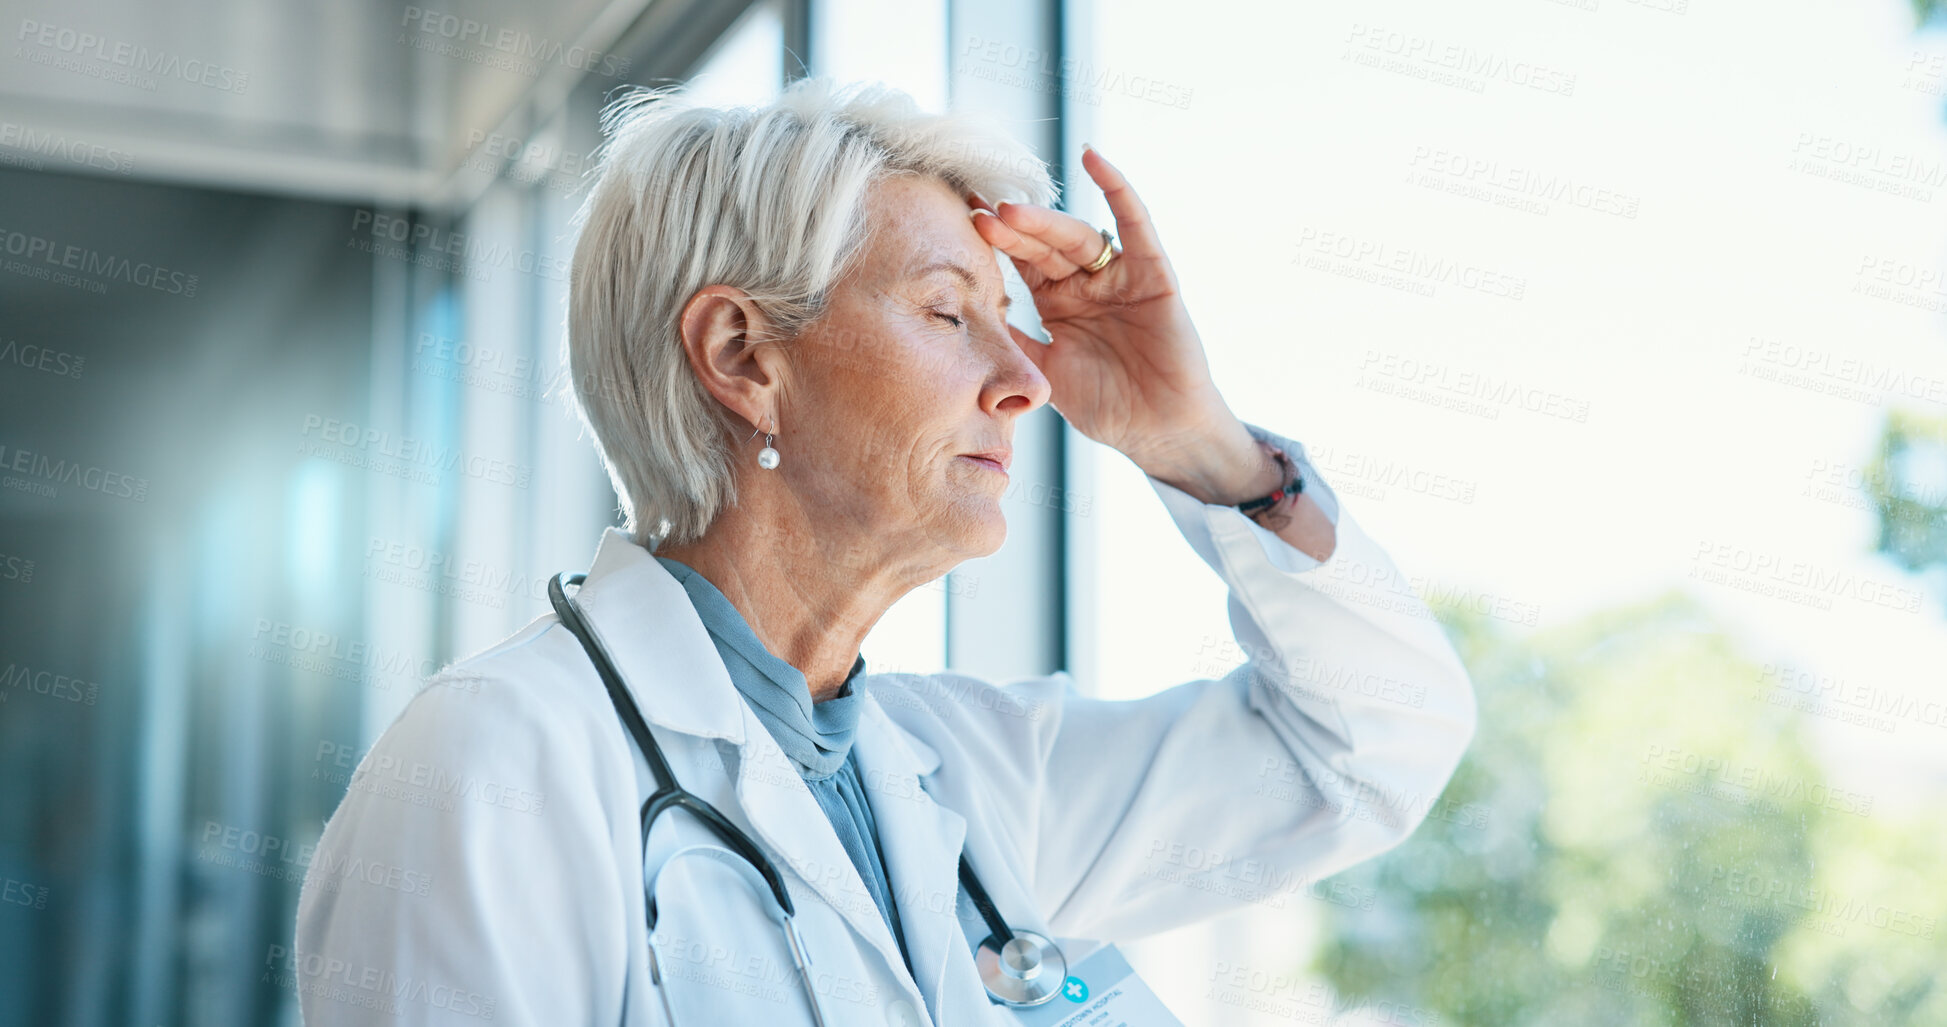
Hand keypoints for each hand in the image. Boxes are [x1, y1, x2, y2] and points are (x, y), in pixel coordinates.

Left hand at [968, 145, 1255, 488]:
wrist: (1160, 432)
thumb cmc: (1108, 406)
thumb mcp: (1046, 373)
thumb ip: (1015, 343)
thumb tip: (965, 317)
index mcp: (1058, 302)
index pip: (1021, 263)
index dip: (993, 245)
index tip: (958, 225)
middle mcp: (1087, 282)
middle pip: (1042, 246)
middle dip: (1010, 230)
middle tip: (976, 215)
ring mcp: (1120, 276)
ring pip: (1077, 236)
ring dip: (1044, 221)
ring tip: (1008, 210)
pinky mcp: (1154, 275)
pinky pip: (1136, 225)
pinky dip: (1118, 189)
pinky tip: (1094, 159)